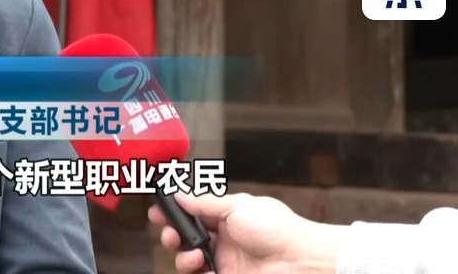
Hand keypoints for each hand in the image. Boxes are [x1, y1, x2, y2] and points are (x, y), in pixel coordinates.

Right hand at [148, 192, 343, 273]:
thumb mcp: (238, 206)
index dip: (173, 212)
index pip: (192, 212)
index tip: (157, 212)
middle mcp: (223, 239)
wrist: (300, 260)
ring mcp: (225, 261)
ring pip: (189, 260)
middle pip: (185, 238)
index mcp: (226, 216)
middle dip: (171, 235)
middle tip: (169, 234)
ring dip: (183, 256)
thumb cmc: (277, 228)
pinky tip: (203, 268)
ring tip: (195, 256)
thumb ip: (205, 202)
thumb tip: (180, 193)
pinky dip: (197, 273)